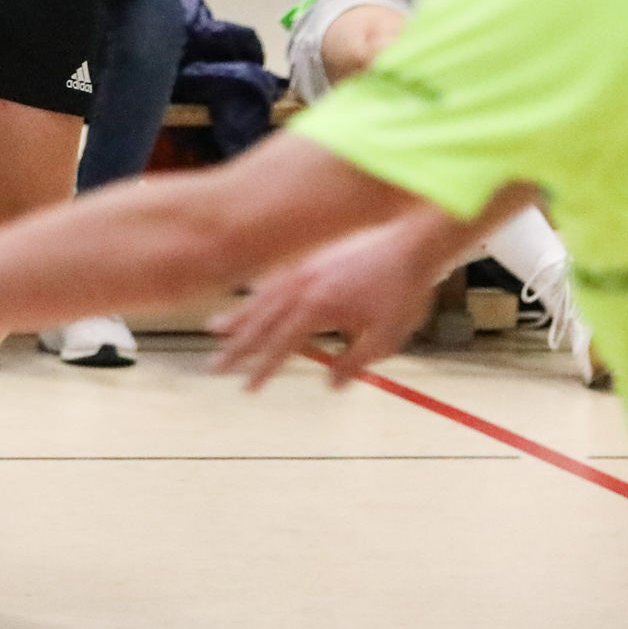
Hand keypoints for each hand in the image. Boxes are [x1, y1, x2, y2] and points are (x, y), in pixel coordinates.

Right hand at [208, 218, 441, 390]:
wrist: (412, 240)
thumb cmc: (404, 291)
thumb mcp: (384, 336)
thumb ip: (355, 361)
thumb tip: (330, 383)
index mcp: (317, 309)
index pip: (281, 346)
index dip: (263, 369)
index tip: (246, 388)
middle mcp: (303, 286)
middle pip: (261, 322)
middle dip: (237, 347)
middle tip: (215, 367)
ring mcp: (304, 267)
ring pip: (262, 296)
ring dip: (239, 315)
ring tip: (215, 329)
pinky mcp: (312, 256)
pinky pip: (276, 275)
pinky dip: (259, 289)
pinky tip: (251, 295)